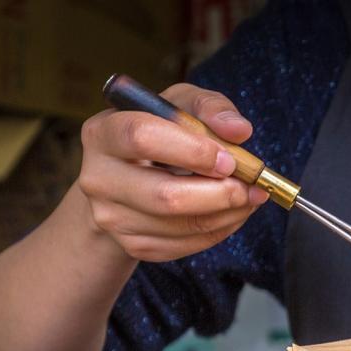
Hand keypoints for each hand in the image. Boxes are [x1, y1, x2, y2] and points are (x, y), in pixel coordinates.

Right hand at [76, 83, 270, 261]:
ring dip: (227, 214)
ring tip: (250, 198)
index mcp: (103, 133)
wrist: (130, 176)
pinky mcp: (133, 245)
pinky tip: (231, 213)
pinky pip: (184, 245)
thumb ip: (211, 108)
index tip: (229, 159)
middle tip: (252, 187)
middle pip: (164, 196)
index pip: (141, 137)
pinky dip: (218, 231)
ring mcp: (112, 217)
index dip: (192, 150)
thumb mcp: (180, 105)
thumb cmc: (160, 133)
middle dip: (219, 193)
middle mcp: (98, 178)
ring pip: (179, 226)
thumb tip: (239, 130)